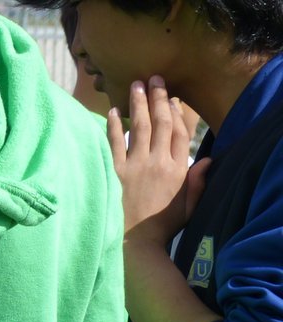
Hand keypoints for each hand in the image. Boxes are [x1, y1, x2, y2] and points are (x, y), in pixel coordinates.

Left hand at [109, 76, 209, 249]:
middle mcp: (157, 162)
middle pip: (160, 122)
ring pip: (139, 127)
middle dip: (158, 97)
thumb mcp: (188, 207)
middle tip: (155, 77)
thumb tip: (207, 160)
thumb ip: (198, 183)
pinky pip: (114, 143)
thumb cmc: (161, 227)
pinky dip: (114, 126)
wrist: (135, 243)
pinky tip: (114, 111)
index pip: (179, 132)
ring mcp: (135, 166)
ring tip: (136, 84)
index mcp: (176, 169)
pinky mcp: (115, 172)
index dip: (176, 112)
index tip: (172, 98)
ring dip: (138, 104)